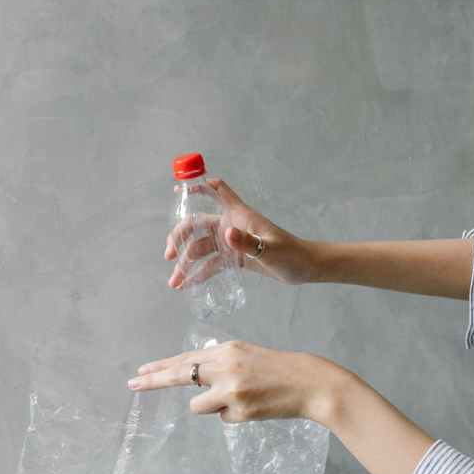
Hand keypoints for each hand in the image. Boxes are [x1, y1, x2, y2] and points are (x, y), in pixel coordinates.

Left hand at [128, 340, 337, 425]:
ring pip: (200, 407)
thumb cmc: (278, 370)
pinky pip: (223, 418)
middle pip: (180, 376)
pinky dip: (234, 416)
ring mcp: (231, 390)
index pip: (185, 359)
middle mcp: (225, 366)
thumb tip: (193, 372)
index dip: (161, 367)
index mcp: (226, 350)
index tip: (140, 372)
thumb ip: (219, 363)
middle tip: (131, 384)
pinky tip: (254, 406)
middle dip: (154, 381)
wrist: (309, 383)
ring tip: (242, 399)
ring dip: (213, 407)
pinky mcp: (239, 411)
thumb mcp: (246, 356)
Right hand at [165, 180, 316, 289]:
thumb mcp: (270, 250)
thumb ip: (248, 243)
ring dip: (186, 264)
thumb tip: (226, 234)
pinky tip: (187, 286)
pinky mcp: (234, 259)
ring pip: (201, 249)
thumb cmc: (291, 254)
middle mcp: (231, 226)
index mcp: (240, 215)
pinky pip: (212, 265)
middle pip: (198, 225)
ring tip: (175, 282)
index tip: (179, 191)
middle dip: (180, 237)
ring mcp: (231, 243)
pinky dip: (199, 274)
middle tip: (169, 255)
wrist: (304, 268)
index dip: (198, 186)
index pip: (217, 191)